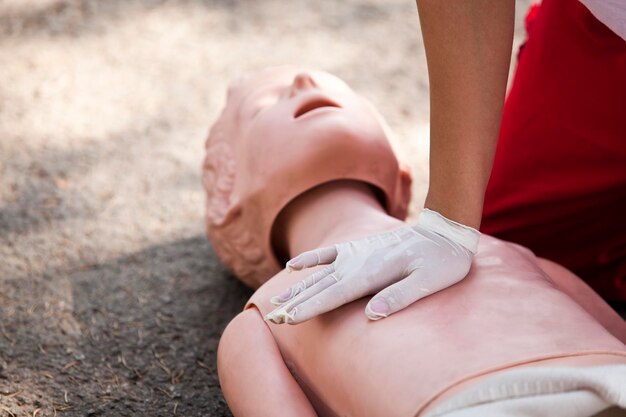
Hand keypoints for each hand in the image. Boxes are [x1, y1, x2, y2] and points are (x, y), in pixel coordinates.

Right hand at [265, 209, 479, 323]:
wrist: (445, 232)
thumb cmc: (441, 261)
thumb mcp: (429, 282)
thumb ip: (399, 296)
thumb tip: (371, 314)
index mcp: (372, 273)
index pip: (334, 295)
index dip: (309, 308)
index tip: (287, 319)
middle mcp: (358, 263)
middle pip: (320, 287)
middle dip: (295, 303)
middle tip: (272, 317)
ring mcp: (356, 254)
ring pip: (319, 274)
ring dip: (297, 288)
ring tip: (275, 301)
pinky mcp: (359, 249)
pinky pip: (329, 253)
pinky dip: (310, 258)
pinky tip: (292, 266)